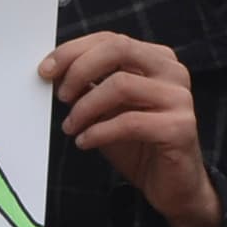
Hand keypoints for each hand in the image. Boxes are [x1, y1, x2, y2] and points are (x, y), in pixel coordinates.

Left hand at [39, 34, 220, 226]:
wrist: (171, 186)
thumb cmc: (137, 145)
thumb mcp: (106, 110)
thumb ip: (88, 86)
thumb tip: (54, 70)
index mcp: (157, 59)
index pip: (111, 40)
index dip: (74, 51)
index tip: (46, 70)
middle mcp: (173, 72)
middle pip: (119, 49)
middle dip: (80, 68)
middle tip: (60, 95)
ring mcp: (179, 98)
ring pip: (121, 84)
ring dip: (85, 106)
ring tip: (70, 126)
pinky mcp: (180, 128)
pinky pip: (129, 122)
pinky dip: (99, 132)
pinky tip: (85, 142)